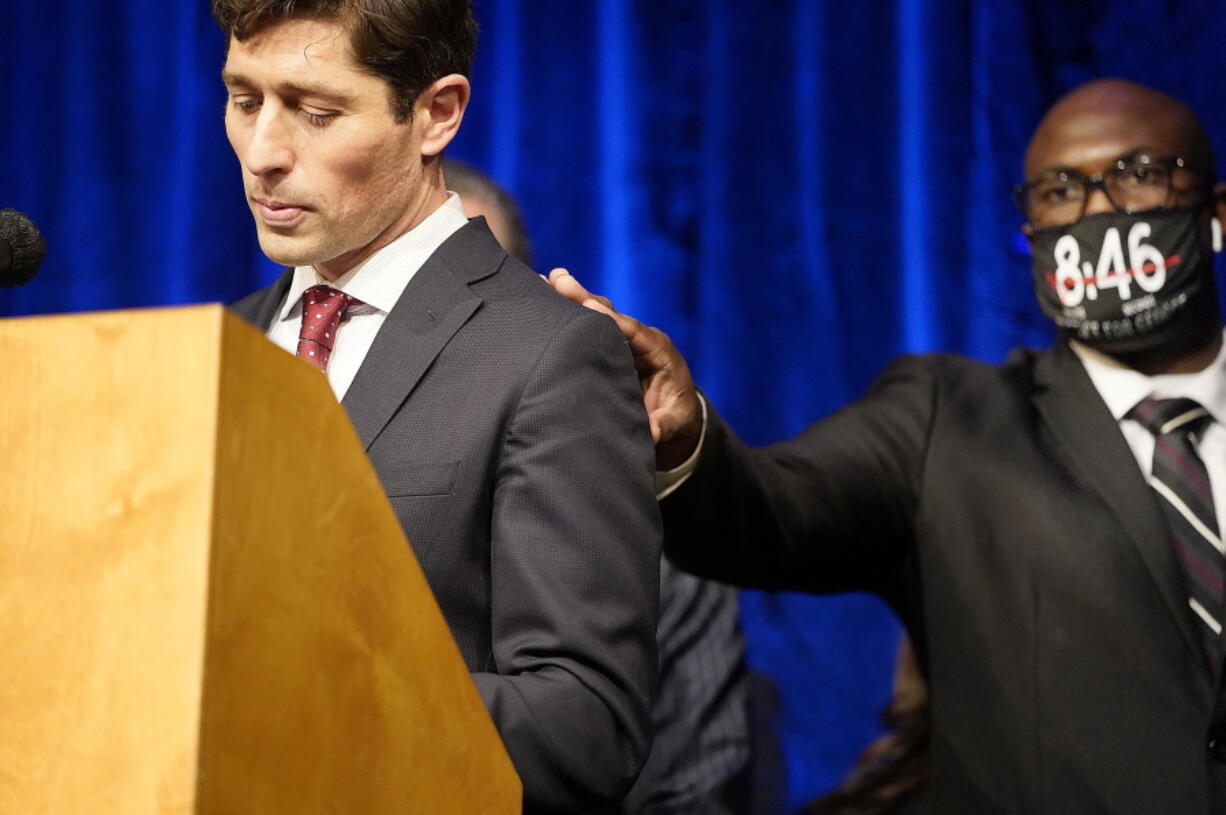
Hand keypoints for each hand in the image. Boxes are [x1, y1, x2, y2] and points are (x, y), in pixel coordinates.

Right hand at [548, 269, 702, 469]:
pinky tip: (547, 297)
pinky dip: (570, 311)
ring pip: (597, 313)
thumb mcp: (674, 423)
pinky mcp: (610, 343)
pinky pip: (589, 323)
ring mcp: (624, 338)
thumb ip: (662, 426)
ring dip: (574, 297)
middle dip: (585, 297)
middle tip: (558, 278)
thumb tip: (652, 433)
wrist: (676, 412)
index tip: (588, 305)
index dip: (610, 319)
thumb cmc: (676, 416)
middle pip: (610, 314)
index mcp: (659, 351)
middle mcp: (640, 338)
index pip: (633, 331)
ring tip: (548, 279)